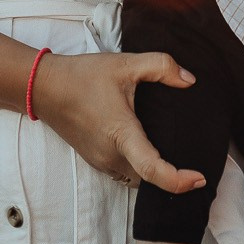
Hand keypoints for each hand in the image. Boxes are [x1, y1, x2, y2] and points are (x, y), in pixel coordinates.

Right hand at [31, 50, 206, 192]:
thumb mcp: (125, 63)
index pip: (152, 169)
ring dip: (154, 174)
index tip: (199, 178)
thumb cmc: (83, 76)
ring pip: (136, 179)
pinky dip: (140, 169)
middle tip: (196, 165)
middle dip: (172, 179)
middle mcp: (110, 156)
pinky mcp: (95, 160)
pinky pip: (124, 173)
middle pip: (148, 180)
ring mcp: (101, 162)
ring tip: (176, 158)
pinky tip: (149, 150)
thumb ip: (161, 66)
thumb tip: (189, 80)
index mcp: (121, 134)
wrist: (45, 87)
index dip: (178, 180)